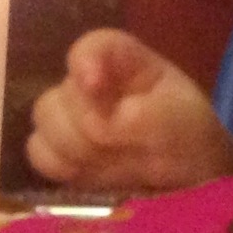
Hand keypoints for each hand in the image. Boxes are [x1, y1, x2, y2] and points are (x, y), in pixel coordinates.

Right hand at [25, 29, 232, 190]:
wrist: (193, 185)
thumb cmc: (191, 141)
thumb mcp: (182, 121)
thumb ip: (143, 115)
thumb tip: (100, 123)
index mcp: (126, 63)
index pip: (94, 47)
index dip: (86, 62)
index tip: (94, 85)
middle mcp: (90, 84)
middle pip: (59, 94)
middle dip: (87, 124)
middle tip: (121, 144)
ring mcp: (72, 118)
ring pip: (44, 123)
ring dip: (76, 148)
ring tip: (112, 163)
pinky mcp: (62, 153)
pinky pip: (39, 153)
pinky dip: (61, 167)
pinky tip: (89, 176)